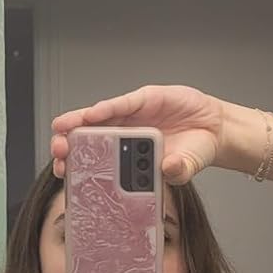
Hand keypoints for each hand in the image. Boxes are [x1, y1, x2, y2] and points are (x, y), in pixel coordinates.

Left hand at [51, 85, 225, 184]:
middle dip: (70, 144)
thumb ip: (177, 172)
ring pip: (98, 119)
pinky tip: (93, 114)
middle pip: (89, 139)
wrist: (213, 129)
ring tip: (62, 129)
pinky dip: (108, 108)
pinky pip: (123, 103)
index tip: (64, 173)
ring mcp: (132, 117)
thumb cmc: (193, 151)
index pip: (96, 163)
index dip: (78, 166)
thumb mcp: (186, 167)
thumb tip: (169, 170)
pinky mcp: (145, 99)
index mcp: (128, 158)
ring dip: (78, 123)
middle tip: (59, 151)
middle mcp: (124, 136)